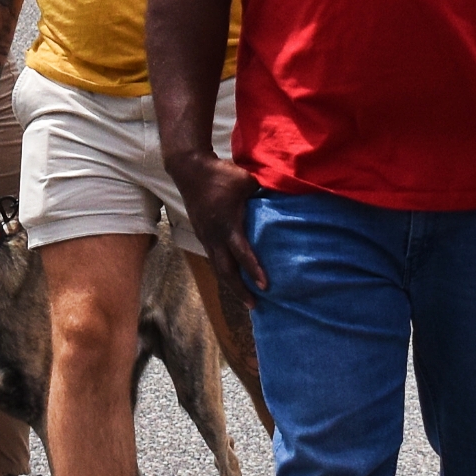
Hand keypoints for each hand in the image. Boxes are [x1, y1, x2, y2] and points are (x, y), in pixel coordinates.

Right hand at [172, 150, 267, 301]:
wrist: (190, 170)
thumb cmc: (221, 175)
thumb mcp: (247, 181)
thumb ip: (264, 194)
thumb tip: (285, 198)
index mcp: (227, 224)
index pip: (242, 253)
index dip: (254, 271)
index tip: (265, 286)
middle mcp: (215, 236)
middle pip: (226, 271)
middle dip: (239, 290)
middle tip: (254, 305)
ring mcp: (206, 236)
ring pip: (218, 267)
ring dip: (231, 283)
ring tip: (245, 297)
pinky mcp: (202, 234)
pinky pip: (214, 258)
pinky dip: (224, 270)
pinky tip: (233, 276)